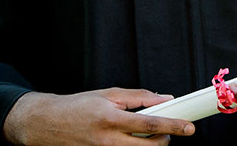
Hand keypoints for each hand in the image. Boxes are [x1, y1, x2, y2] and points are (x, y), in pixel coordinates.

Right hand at [2, 88, 194, 145]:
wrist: (47, 124)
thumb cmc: (77, 107)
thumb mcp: (107, 94)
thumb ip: (138, 97)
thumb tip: (164, 98)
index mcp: (111, 118)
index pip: (149, 123)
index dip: (172, 125)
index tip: (189, 127)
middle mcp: (108, 140)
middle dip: (165, 140)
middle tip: (168, 132)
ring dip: (150, 145)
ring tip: (147, 133)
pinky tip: (130, 139)